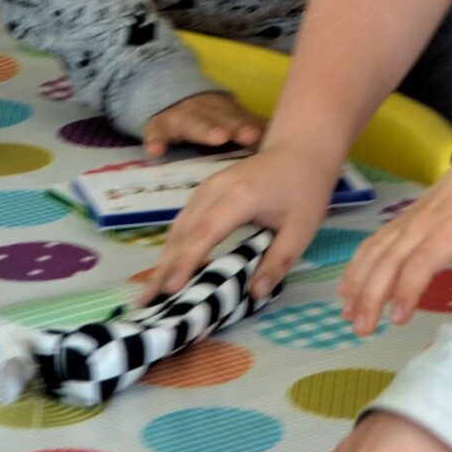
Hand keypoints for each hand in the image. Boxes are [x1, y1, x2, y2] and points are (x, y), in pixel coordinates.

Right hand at [139, 91, 264, 158]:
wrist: (167, 93)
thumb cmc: (208, 117)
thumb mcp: (229, 119)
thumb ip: (252, 130)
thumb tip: (291, 143)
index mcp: (228, 113)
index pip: (245, 119)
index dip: (256, 126)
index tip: (270, 136)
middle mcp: (208, 112)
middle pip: (225, 118)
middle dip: (238, 126)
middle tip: (251, 135)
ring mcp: (182, 117)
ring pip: (195, 122)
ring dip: (207, 129)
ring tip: (219, 138)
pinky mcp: (158, 125)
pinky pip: (156, 131)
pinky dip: (156, 139)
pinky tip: (156, 150)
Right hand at [143, 143, 341, 300]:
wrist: (300, 150)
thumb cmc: (304, 190)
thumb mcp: (302, 229)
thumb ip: (278, 261)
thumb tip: (255, 294)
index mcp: (239, 198)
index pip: (204, 234)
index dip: (185, 263)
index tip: (170, 290)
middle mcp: (214, 190)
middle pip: (182, 233)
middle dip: (163, 268)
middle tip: (147, 302)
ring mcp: (206, 187)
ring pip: (178, 227)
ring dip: (164, 258)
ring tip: (151, 291)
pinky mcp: (205, 190)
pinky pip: (184, 221)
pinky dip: (173, 245)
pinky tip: (169, 266)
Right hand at [338, 141, 451, 333]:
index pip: (421, 264)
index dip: (406, 292)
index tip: (398, 320)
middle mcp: (423, 226)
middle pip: (389, 262)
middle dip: (371, 297)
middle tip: (362, 330)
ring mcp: (407, 221)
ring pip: (374, 253)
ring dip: (358, 284)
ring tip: (348, 315)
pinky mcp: (400, 220)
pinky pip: (373, 243)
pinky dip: (357, 265)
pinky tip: (347, 287)